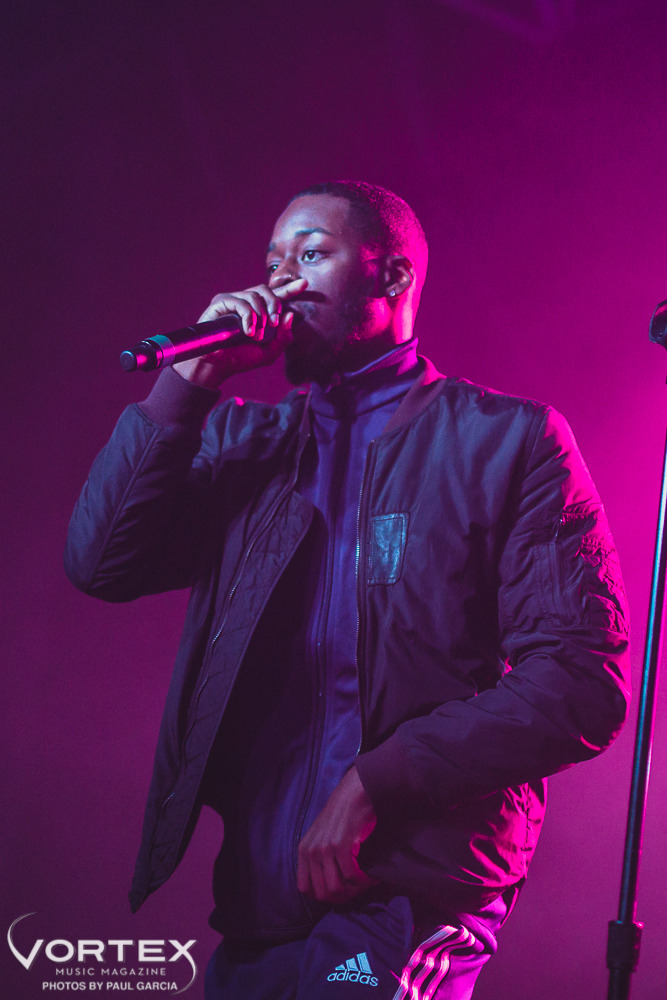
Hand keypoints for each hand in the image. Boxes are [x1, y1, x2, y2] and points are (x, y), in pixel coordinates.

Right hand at [173, 278, 306, 387]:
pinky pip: (240, 302)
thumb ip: (283, 338)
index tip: (305, 284)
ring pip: (254, 295)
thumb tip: (290, 316)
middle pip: (266, 290)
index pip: (277, 296)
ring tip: (256, 334)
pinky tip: (247, 331)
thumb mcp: (269, 352)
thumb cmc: (241, 358)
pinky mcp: (221, 302)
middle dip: (274, 304)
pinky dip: (248, 317)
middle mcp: (247, 303)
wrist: (218, 365)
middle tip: (274, 323)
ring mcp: (233, 301)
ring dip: (260, 315)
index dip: (290, 289)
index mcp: (259, 312)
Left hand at [297, 767, 378, 904]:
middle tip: (357, 891)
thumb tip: (328, 888)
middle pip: (322, 894)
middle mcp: (310, 851)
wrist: (353, 794)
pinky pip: (351, 876)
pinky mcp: (340, 845)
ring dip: (354, 892)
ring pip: (336, 889)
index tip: (341, 892)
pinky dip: (364, 881)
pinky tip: (371, 877)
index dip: (323, 896)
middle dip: (342, 898)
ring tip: (365, 884)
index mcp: (303, 851)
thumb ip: (318, 859)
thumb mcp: (321, 837)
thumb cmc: (341, 816)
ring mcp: (324, 848)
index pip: (305, 889)